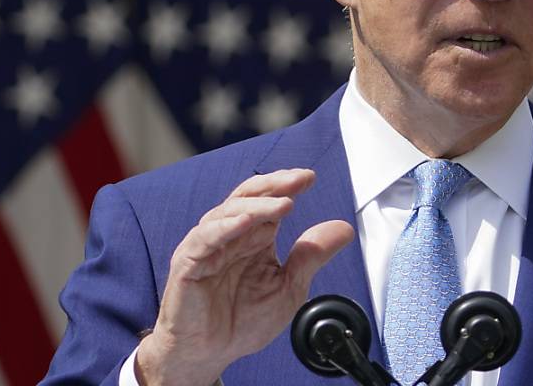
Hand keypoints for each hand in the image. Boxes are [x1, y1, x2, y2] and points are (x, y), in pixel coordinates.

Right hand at [134, 169, 354, 385]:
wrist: (210, 354)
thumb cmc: (242, 322)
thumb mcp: (289, 288)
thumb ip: (312, 256)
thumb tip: (343, 229)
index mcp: (254, 237)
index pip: (270, 200)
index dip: (288, 185)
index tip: (310, 178)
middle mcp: (231, 235)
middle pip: (249, 196)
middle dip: (275, 184)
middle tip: (299, 179)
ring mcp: (208, 246)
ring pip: (229, 212)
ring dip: (258, 205)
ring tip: (285, 204)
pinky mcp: (189, 263)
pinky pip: (205, 238)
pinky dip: (226, 227)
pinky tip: (246, 221)